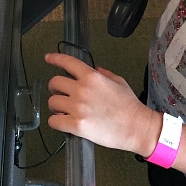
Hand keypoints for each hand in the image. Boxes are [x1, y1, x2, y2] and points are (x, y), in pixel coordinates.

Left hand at [45, 52, 160, 155]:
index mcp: (92, 77)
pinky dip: (56, 122)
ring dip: (56, 106)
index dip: (55, 58)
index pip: (67, 62)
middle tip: (60, 93)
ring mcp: (77, 108)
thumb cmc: (130, 106)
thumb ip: (103, 74)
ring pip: (52, 102)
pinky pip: (53, 121)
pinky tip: (63, 122)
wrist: (137, 127)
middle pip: (55, 83)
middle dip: (55, 88)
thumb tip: (94, 69)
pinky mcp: (76, 125)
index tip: (48, 58)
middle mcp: (82, 90)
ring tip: (63, 110)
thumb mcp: (118, 82)